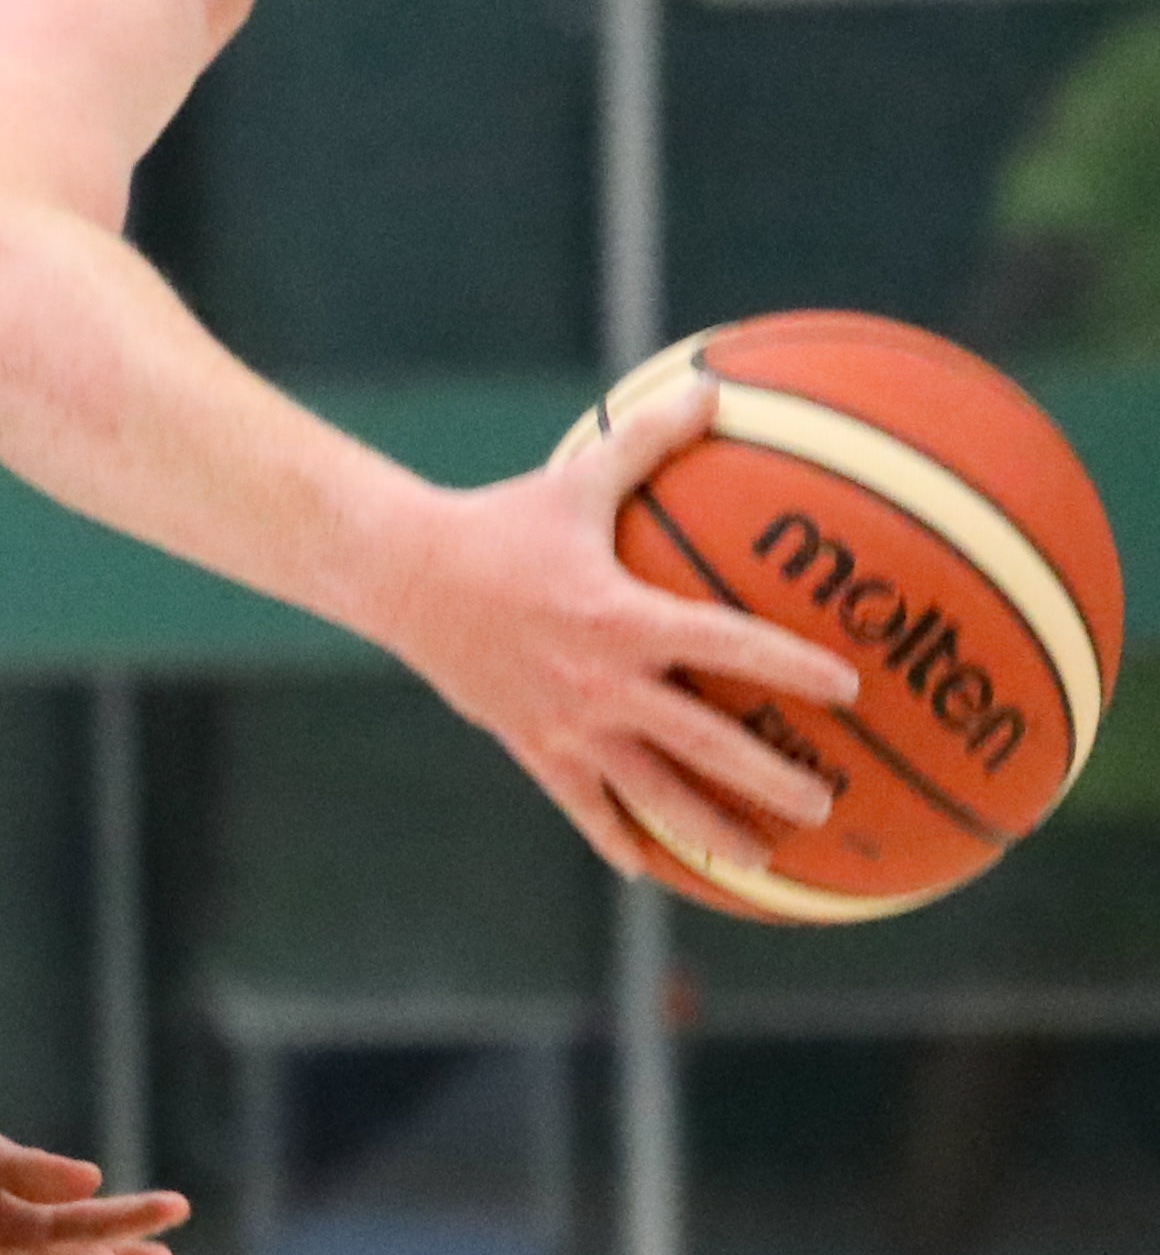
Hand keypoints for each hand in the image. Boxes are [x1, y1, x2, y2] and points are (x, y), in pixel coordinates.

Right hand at [384, 371, 859, 877]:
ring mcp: (566, 726)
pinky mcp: (533, 747)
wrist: (404, 580)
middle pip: (702, 745)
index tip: (850, 688)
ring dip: (708, 830)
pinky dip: (617, 839)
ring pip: (649, 794)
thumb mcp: (576, 478)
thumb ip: (651, 440)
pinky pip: (583, 806)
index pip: (728, 646)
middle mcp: (601, 683)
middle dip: (769, 778)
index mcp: (622, 618)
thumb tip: (715, 384)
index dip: (792, 668)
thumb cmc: (498, 524)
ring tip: (763, 863)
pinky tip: (653, 870)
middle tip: (827, 804)